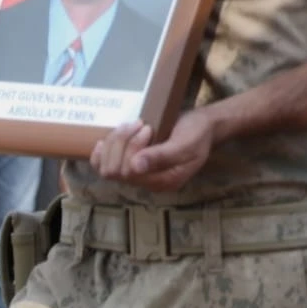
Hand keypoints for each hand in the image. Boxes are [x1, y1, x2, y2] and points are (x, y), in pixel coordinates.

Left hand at [89, 109, 216, 191]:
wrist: (204, 126)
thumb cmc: (198, 133)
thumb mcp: (185, 143)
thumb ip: (162, 156)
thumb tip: (135, 166)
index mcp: (163, 181)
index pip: (130, 172)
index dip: (132, 148)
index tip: (147, 127)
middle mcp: (148, 183)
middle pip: (114, 171)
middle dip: (122, 143)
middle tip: (139, 124)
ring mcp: (138, 175)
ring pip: (106, 168)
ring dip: (114, 143)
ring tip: (131, 126)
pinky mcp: (131, 164)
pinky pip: (104, 166)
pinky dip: (102, 153)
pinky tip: (104, 142)